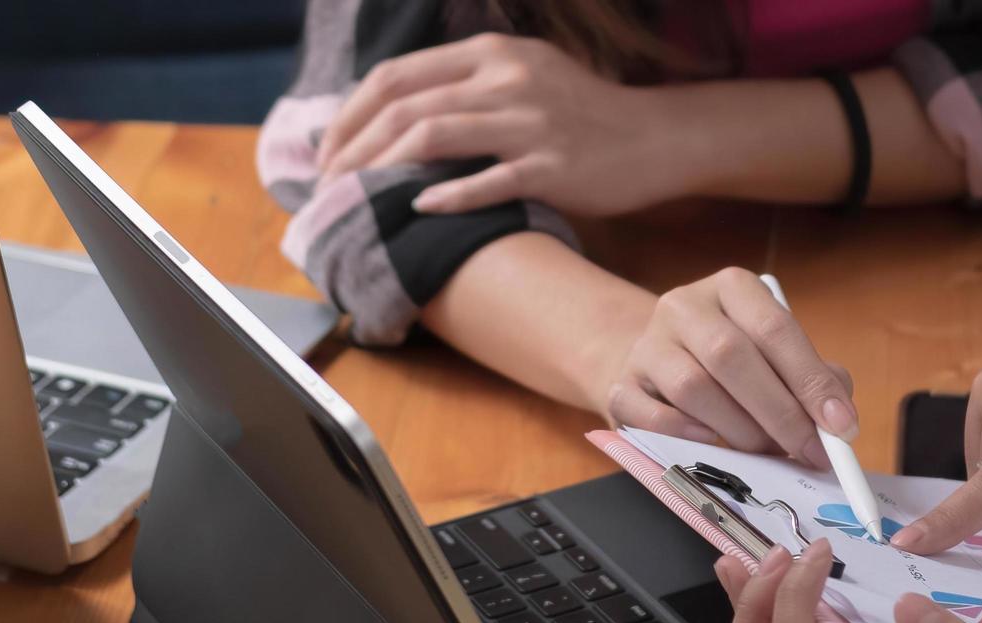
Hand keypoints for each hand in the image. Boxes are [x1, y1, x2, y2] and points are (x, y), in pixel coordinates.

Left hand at [315, 33, 687, 216]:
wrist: (654, 138)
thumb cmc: (581, 115)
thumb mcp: (523, 76)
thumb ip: (466, 84)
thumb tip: (396, 115)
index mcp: (490, 53)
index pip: (396, 76)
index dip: (350, 115)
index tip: (327, 152)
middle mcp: (505, 78)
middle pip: (404, 106)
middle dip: (353, 148)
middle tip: (328, 186)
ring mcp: (529, 121)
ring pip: (433, 137)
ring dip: (381, 171)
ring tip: (356, 200)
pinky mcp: (552, 165)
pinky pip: (489, 180)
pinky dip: (448, 195)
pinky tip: (420, 209)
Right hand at [600, 268, 854, 465]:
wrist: (657, 363)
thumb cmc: (731, 364)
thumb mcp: (775, 355)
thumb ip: (812, 378)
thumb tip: (838, 419)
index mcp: (731, 287)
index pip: (775, 328)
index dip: (811, 381)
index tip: (840, 426)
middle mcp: (684, 306)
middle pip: (731, 355)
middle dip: (778, 412)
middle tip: (807, 450)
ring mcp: (647, 344)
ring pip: (693, 387)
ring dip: (739, 429)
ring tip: (764, 451)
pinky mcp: (621, 384)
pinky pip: (650, 414)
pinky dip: (687, 435)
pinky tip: (712, 443)